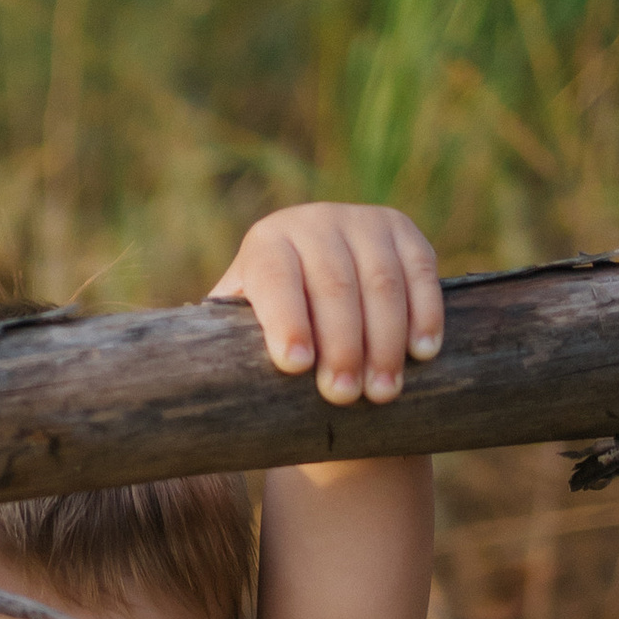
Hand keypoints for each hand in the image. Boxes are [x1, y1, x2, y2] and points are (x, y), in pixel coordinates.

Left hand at [211, 203, 443, 406]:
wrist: (322, 290)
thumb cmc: (275, 328)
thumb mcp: (244, 329)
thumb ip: (227, 346)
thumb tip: (193, 385)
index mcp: (267, 244)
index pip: (276, 279)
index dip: (286, 320)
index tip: (296, 366)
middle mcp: (313, 222)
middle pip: (334, 285)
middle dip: (341, 345)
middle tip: (342, 397)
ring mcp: (363, 221)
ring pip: (381, 282)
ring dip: (385, 341)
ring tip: (382, 393)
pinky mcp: (404, 231)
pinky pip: (421, 271)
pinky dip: (425, 313)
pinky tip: (422, 353)